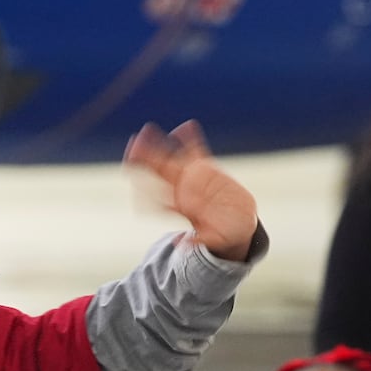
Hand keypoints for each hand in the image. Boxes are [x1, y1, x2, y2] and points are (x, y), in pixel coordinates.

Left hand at [123, 121, 258, 260]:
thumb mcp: (214, 238)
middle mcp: (181, 189)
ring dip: (158, 144)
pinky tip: (188, 126)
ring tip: (148, 129)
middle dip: (143, 158)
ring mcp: (191, 177)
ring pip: (171, 157)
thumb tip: (184, 244)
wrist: (237, 224)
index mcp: (179, 207)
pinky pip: (197, 151)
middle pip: (157, 172)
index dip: (144, 187)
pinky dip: (191, 139)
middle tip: (133, 143)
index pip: (156, 196)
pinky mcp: (206, 168)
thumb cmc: (223, 234)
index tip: (133, 178)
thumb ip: (201, 240)